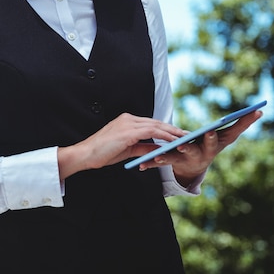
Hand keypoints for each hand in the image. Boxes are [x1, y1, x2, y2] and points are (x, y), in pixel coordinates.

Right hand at [57, 112, 187, 179]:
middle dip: (173, 128)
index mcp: (127, 121)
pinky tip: (173, 141)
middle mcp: (129, 118)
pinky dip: (164, 136)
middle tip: (187, 134)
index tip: (178, 133)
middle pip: (156, 122)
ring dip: (172, 132)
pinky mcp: (129, 131)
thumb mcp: (126, 150)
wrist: (86, 154)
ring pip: (156, 125)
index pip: (151, 123)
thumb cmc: (103, 153)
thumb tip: (157, 149)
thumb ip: (142, 147)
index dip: (165, 128)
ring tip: (185, 137)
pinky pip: (152, 132)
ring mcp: (129, 123)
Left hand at [142, 109, 263, 185]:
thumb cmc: (212, 144)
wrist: (195, 167)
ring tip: (154, 157)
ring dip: (163, 157)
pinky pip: (158, 162)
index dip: (211, 137)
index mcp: (211, 146)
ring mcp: (183, 159)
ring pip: (172, 158)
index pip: (213, 140)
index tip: (209, 132)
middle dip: (188, 148)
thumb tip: (260, 111)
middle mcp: (197, 154)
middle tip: (182, 146)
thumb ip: (242, 123)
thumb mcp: (227, 136)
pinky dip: (150, 162)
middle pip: (193, 150)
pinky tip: (140, 165)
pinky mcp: (169, 161)